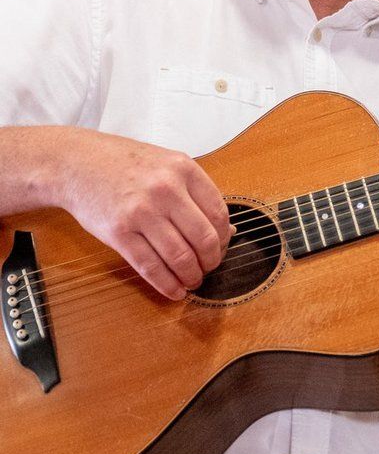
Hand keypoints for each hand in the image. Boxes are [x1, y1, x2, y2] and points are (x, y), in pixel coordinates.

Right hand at [57, 130, 232, 299]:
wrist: (77, 163)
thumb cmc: (126, 164)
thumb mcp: (168, 164)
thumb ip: (196, 192)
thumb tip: (226, 229)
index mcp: (183, 169)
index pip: (218, 212)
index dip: (224, 237)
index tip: (222, 247)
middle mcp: (166, 190)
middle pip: (204, 238)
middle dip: (212, 260)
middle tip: (210, 267)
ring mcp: (141, 212)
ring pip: (180, 256)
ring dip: (192, 276)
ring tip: (193, 280)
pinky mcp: (119, 232)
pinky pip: (150, 266)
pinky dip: (167, 284)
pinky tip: (175, 290)